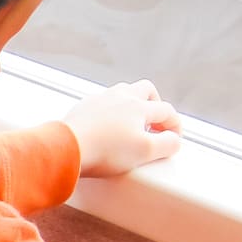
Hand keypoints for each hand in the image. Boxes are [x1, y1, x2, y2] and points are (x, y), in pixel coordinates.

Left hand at [63, 81, 181, 179]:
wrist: (67, 148)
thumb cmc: (106, 150)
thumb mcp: (145, 152)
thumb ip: (167, 144)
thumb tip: (174, 140)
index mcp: (139, 106)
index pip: (166, 110)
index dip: (175, 125)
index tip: (173, 139)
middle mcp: (120, 96)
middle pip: (145, 90)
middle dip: (155, 104)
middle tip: (155, 123)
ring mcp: (99, 100)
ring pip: (122, 92)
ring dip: (132, 105)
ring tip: (131, 124)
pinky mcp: (82, 108)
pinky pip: (101, 103)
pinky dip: (110, 112)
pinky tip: (106, 127)